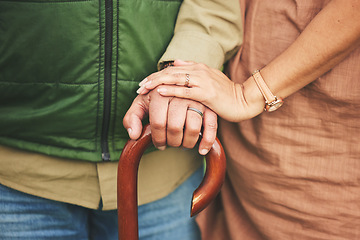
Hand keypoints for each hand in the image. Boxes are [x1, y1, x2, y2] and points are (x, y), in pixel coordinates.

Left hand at [123, 87, 217, 154]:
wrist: (178, 84)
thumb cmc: (157, 98)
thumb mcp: (141, 104)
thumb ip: (132, 118)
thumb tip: (134, 135)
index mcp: (160, 92)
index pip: (158, 123)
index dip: (158, 139)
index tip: (159, 144)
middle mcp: (179, 94)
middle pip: (175, 128)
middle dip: (172, 142)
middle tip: (171, 144)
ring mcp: (196, 99)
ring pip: (193, 129)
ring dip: (188, 143)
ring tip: (183, 144)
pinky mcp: (209, 106)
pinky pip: (211, 127)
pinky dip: (207, 142)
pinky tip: (201, 151)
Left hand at [136, 60, 262, 121]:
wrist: (244, 100)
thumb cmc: (226, 93)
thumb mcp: (209, 78)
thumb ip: (192, 69)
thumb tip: (175, 62)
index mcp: (199, 68)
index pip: (173, 69)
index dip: (157, 75)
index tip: (144, 82)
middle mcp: (199, 72)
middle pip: (170, 73)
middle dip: (153, 79)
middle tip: (139, 86)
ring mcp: (203, 81)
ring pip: (175, 79)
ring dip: (157, 83)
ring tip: (144, 88)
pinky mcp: (206, 93)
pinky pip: (185, 91)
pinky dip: (172, 90)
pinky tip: (160, 92)